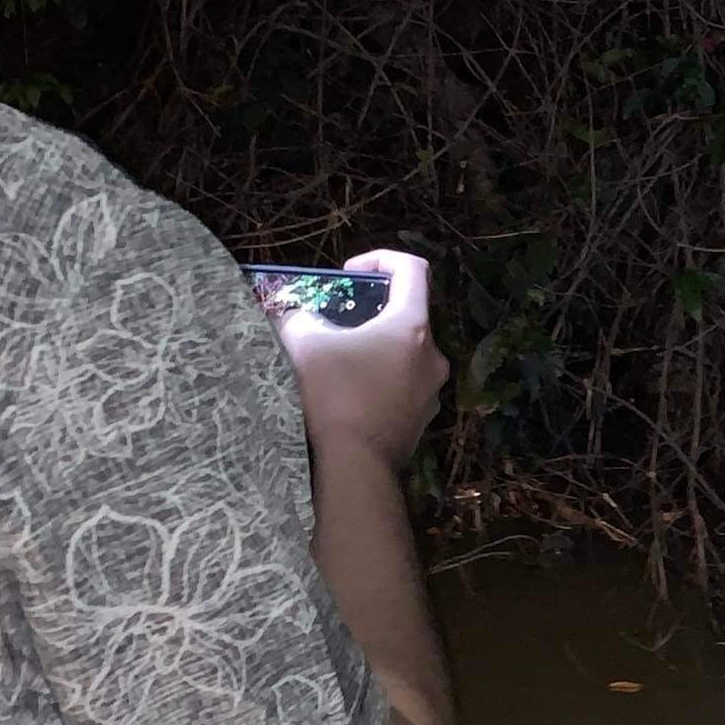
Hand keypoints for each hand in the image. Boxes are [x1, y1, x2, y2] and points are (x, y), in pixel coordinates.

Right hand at [275, 250, 449, 472]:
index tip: (349, 273)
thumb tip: (291, 312)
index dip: (380, 259)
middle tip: (336, 321)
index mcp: (412, 326)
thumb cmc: (333, 396)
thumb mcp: (303, 346)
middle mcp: (433, 354)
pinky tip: (348, 395)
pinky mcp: (423, 417)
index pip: (412, 269)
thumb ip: (297, 318)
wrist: (355, 465)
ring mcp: (433, 389)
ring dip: (374, 349)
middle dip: (370, 312)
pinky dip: (380, 379)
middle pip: (407, 315)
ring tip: (337, 361)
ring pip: (404, 354)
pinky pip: (403, 385)